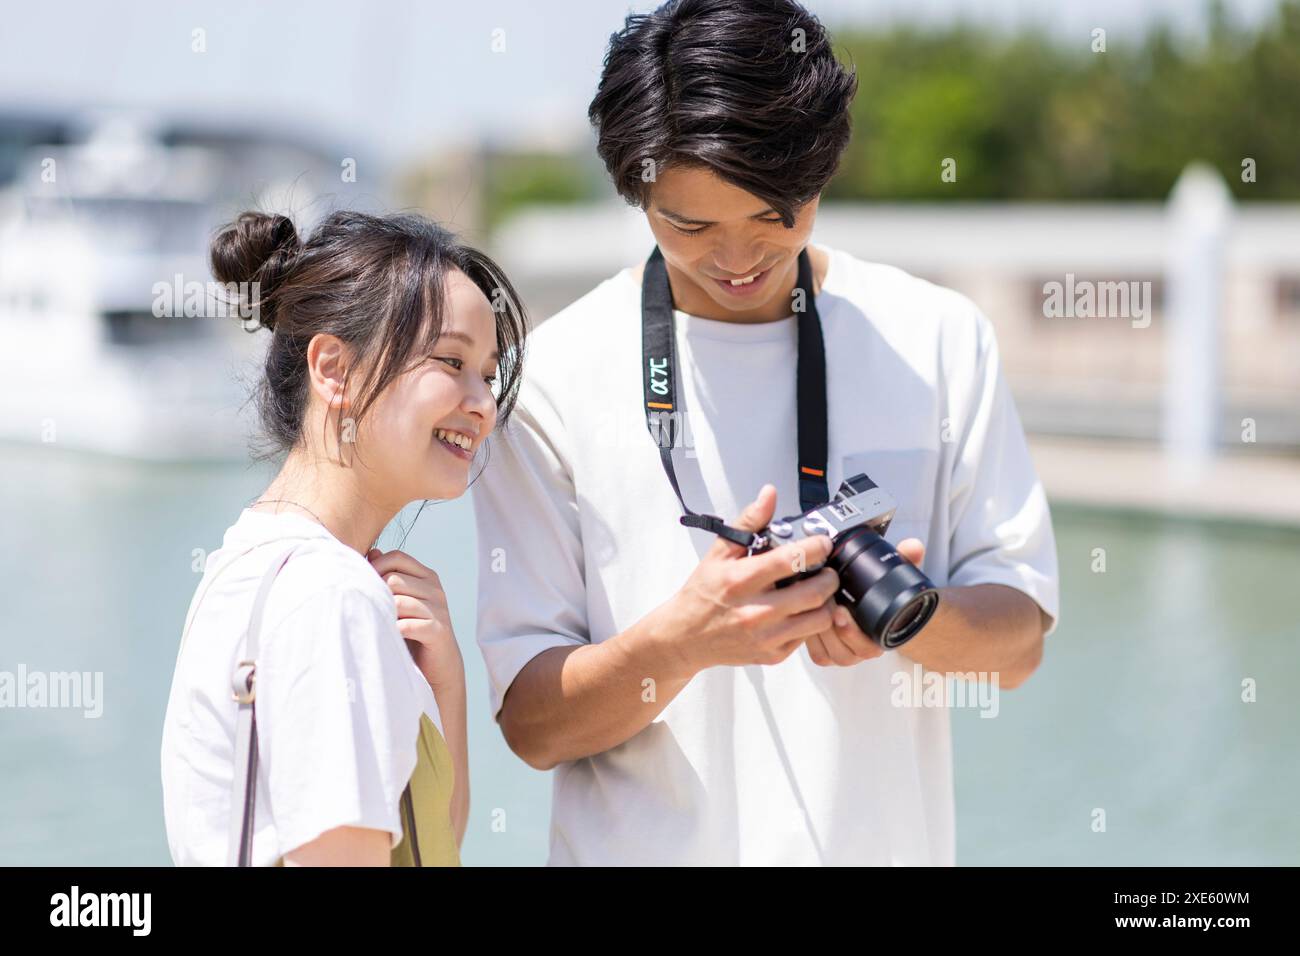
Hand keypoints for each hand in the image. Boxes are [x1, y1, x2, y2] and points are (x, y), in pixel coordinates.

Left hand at [367, 548, 463, 688]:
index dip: (376, 566)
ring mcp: (439, 609)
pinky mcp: (438, 630)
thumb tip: (373, 552)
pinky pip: (408, 624)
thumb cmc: (412, 629)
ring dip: (384, 615)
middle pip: (394, 579)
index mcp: (427, 577)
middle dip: (377, 594)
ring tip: (379, 625)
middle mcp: (436, 589)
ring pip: (398, 602)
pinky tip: (390, 636)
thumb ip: (388, 575)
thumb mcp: (400, 599)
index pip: (397, 557)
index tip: (362, 582)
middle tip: (370, 611)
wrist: (438, 664)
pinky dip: (394, 631)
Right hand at [655, 484, 839, 675]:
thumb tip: (769, 495)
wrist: (685, 637)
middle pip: (814, 593)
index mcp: (741, 581)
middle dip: (828, 577)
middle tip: (825, 570)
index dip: (816, 547)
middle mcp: (755, 611)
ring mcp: (765, 637)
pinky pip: (807, 638)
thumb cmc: (703, 594)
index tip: (822, 542)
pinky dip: (811, 622)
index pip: (790, 560)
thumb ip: (749, 522)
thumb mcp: (719, 552)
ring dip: (826, 602)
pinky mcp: (772, 655)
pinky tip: (801, 611)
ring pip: (819, 619)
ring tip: (818, 592)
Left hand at [806, 537, 925, 665]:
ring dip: (817, 631)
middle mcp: (863, 650)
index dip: (852, 632)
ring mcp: (844, 654)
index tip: (841, 612)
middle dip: (830, 629)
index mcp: (882, 636)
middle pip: (845, 654)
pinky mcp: (826, 655)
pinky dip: (809, 639)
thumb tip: (914, 547)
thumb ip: (906, 559)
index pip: (868, 647)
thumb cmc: (881, 592)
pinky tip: (805, 616)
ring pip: (827, 655)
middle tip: (821, 604)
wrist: (869, 603)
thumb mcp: (894, 574)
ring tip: (811, 606)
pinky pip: (816, 654)